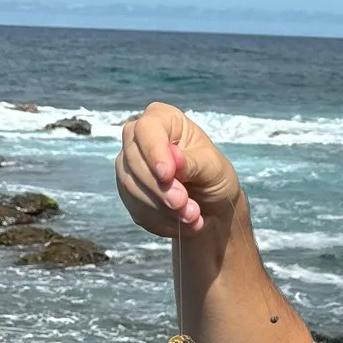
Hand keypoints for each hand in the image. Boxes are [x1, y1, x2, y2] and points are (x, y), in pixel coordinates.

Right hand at [115, 102, 241, 235]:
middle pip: (133, 160)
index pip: (147, 129)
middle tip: (184, 205)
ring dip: (162, 207)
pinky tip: (181, 222)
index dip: (154, 152)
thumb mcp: (214, 168)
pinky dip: (160, 219)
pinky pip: (134, 207)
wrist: (212, 207)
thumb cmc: (214, 177)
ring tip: (192, 216)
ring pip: (131, 186)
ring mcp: (130, 165)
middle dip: (160, 188)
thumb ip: (194, 163)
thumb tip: (174, 158)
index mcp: (163, 119)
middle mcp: (139, 138)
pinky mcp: (128, 192)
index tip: (167, 175)